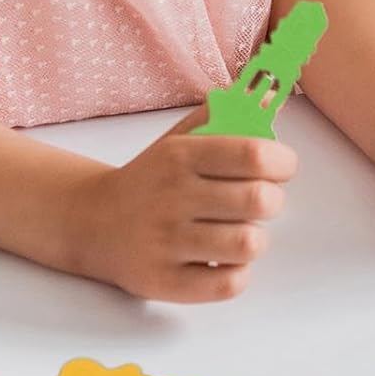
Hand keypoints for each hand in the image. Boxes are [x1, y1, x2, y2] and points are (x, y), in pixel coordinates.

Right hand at [66, 107, 296, 300]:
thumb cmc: (152, 178)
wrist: (92, 221)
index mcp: (180, 155)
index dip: (282, 162)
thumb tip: (272, 91)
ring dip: (255, 238)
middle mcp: (172, 197)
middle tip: (261, 201)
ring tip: (240, 231)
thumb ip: (227, 115)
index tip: (281, 167)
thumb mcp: (180, 139)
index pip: (252, 154)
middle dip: (273, 200)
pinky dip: (238, 273)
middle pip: (259, 200)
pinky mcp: (163, 282)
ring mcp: (166, 242)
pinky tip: (224, 259)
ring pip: (248, 244)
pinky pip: (228, 284)